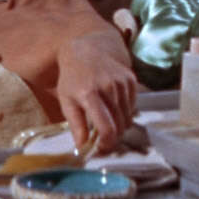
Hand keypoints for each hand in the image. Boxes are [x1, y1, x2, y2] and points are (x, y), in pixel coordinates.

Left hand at [55, 33, 138, 155]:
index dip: (107, 144)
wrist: (86, 50)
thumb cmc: (73, 78)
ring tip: (107, 121)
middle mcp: (108, 88)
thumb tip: (82, 146)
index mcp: (89, 94)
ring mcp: (121, 83)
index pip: (106, 128)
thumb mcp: (66, 100)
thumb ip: (75, 124)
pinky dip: (125, 112)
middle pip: (119, 125)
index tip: (101, 148)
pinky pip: (133, 106)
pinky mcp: (131, 79)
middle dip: (113, 137)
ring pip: (127, 118)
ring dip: (119, 125)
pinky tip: (113, 107)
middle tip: (103, 138)